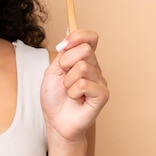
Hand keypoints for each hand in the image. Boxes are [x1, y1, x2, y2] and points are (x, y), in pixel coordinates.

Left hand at [40, 30, 108, 144]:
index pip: (90, 37)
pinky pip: (84, 84)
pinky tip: (75, 99)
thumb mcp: (53, 70)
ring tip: (69, 92)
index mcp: (84, 59)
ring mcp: (100, 81)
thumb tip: (69, 34)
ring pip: (82, 67)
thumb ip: (63, 53)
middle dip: (66, 63)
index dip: (78, 36)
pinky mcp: (103, 94)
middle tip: (63, 78)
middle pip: (85, 49)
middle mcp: (95, 67)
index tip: (63, 46)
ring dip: (68, 81)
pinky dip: (73, 92)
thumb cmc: (55, 98)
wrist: (56, 121)